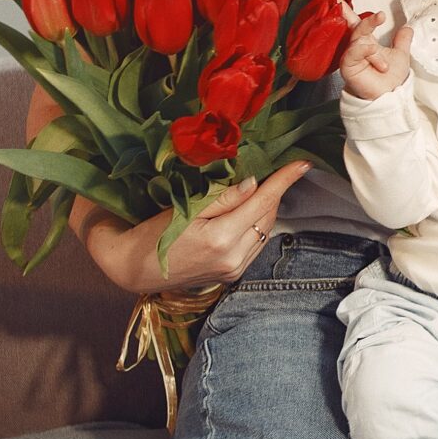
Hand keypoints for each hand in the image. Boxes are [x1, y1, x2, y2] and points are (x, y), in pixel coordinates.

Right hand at [77, 161, 311, 293]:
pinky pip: (255, 245)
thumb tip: (254, 183)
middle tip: (275, 170)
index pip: (263, 202)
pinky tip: (248, 213)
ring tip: (262, 189)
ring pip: (264, 231)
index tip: (303, 164)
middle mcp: (234, 258)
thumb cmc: (152, 234)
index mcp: (222, 239)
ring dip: (266, 209)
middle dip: (274, 192)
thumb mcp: (184, 210)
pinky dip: (257, 225)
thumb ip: (222, 198)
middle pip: (267, 217)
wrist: (134, 269)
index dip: (284, 181)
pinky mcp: (232, 274)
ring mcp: (234, 269)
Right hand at [339, 10, 411, 100]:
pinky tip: (373, 51)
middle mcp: (357, 47)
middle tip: (380, 16)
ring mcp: (351, 56)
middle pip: (357, 28)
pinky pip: (353, 52)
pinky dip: (364, 50)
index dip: (350, 13)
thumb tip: (407, 27)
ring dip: (371, 47)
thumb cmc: (391, 78)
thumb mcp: (401, 55)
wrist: (389, 95)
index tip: (343, 3)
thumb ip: (403, 40)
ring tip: (383, 61)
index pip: (358, 24)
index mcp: (367, 43)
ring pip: (357, 40)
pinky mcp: (347, 66)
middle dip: (368, 21)